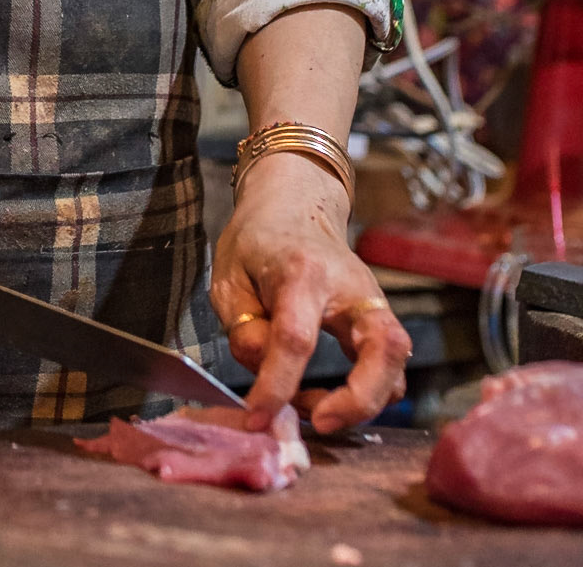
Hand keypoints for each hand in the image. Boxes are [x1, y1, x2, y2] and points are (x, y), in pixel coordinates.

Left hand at [211, 154, 411, 433]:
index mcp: (302, 271)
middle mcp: (350, 286)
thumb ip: (243, 328)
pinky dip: (368, 394)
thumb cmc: (257, 243)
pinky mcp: (381, 318)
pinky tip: (329, 397)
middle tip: (318, 422)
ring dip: (364, 401)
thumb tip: (262, 371)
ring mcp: (374, 301)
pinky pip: (390, 366)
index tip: (258, 417)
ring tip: (315, 409)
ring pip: (397, 360)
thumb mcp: (229, 279)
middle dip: (358, 399)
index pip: (295, 337)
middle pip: (383, 347)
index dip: (276, 385)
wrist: (294, 205)